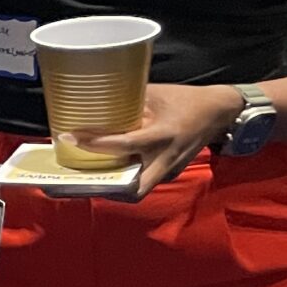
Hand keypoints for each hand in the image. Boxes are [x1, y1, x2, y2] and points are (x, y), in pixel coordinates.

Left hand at [73, 83, 243, 200]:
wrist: (217, 112)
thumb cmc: (182, 99)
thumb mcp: (153, 95)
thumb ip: (125, 103)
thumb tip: (91, 105)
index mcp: (162, 136)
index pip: (123, 145)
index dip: (94, 143)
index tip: (70, 137)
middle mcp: (165, 159)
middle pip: (133, 189)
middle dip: (103, 187)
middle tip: (74, 177)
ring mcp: (169, 170)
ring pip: (136, 191)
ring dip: (111, 188)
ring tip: (83, 178)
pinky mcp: (169, 174)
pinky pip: (142, 183)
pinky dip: (123, 181)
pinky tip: (105, 171)